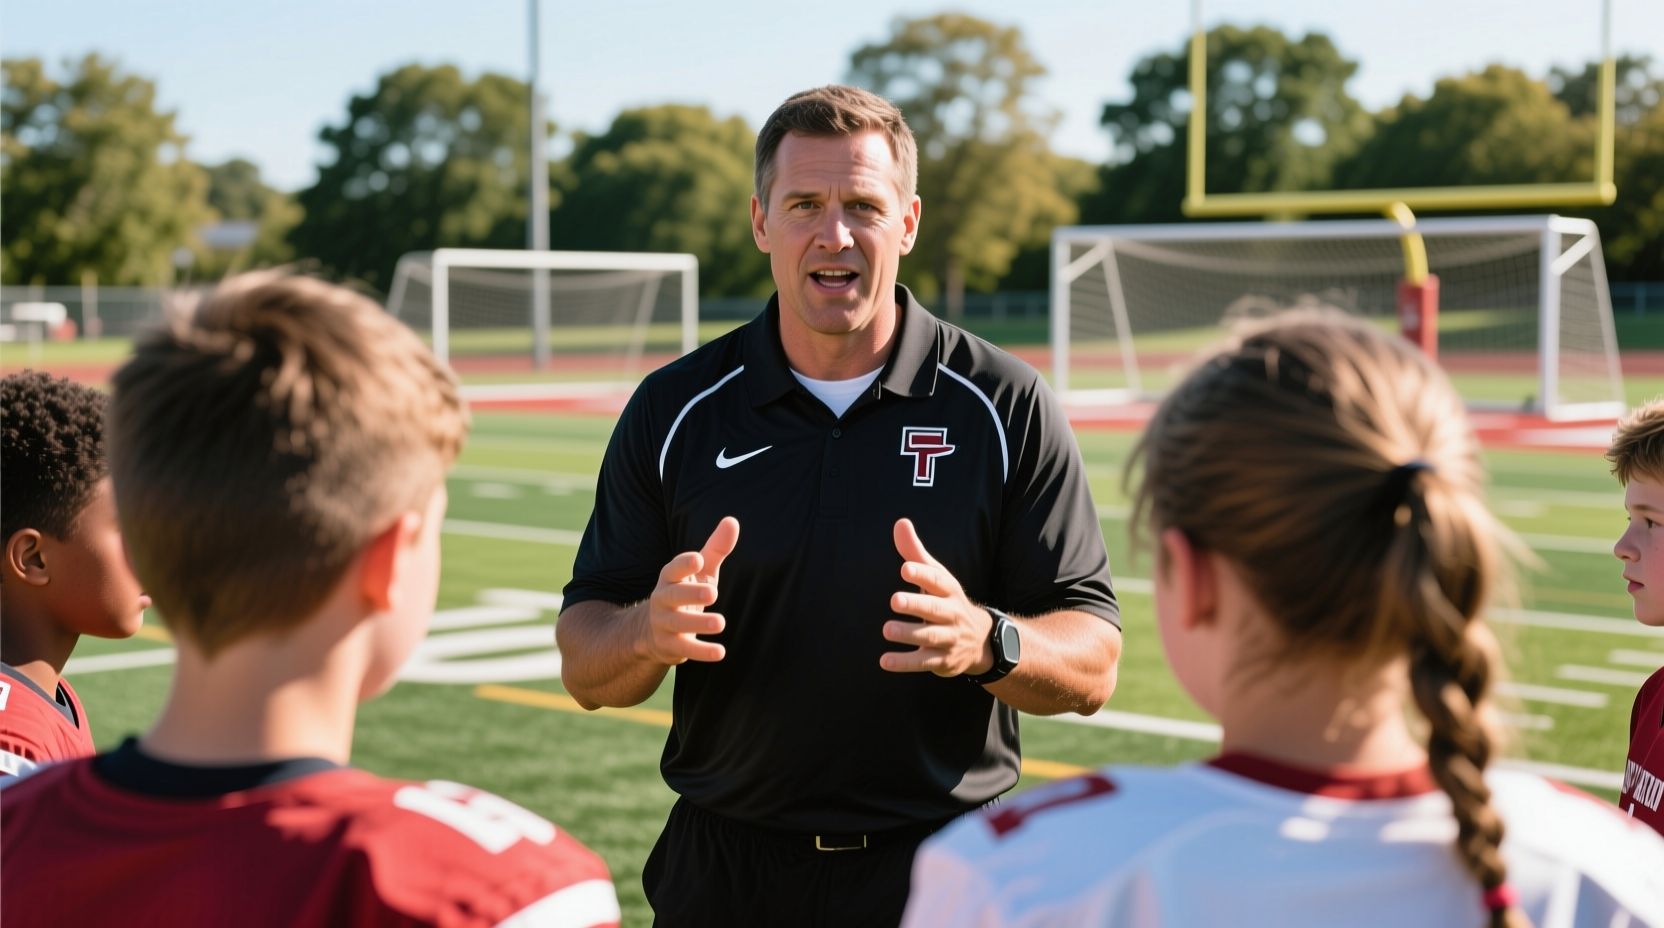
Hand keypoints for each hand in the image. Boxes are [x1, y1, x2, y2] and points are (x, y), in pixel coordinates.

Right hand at [639, 517, 738, 665]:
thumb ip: (716, 548)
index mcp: (670, 578)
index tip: (698, 559)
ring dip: (699, 623)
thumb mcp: (701, 572)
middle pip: (673, 596)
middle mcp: (662, 599)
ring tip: (721, 623)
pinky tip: (720, 652)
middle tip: (713, 591)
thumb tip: (732, 521)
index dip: (684, 564)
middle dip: (691, 593)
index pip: (673, 569)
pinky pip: (685, 649)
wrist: (655, 632)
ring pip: (678, 623)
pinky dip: (702, 651)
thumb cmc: (686, 593)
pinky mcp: (669, 646)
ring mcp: (663, 623)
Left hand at [881, 518, 993, 676]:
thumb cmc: (947, 601)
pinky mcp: (942, 661)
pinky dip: (905, 663)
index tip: (905, 568)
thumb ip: (915, 552)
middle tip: (894, 600)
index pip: (937, 581)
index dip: (922, 574)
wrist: (981, 640)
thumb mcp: (936, 576)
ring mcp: (948, 639)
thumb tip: (900, 522)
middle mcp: (951, 614)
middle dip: (916, 605)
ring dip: (908, 634)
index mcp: (948, 591)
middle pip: (934, 610)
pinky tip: (885, 661)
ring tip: (887, 629)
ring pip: (929, 637)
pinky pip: (923, 662)